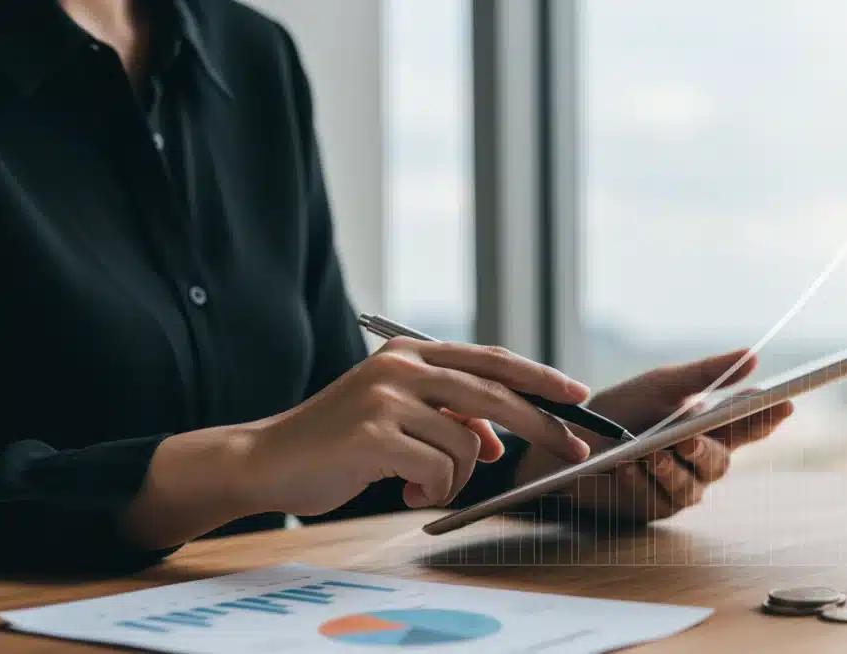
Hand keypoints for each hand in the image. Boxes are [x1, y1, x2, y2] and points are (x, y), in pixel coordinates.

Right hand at [122, 338, 591, 548]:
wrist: (268, 460)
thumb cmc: (340, 444)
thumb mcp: (401, 422)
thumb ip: (450, 421)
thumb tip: (497, 442)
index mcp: (412, 353)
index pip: (492, 360)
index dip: (540, 378)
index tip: (578, 396)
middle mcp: (403, 366)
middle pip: (496, 394)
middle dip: (543, 424)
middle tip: (574, 448)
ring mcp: (387, 397)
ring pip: (467, 445)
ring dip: (457, 477)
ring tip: (421, 484)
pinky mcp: (374, 433)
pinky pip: (439, 470)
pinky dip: (432, 491)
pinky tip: (404, 491)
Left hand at [515, 349, 794, 522]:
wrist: (568, 441)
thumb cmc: (619, 410)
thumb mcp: (661, 384)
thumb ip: (705, 373)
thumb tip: (752, 356)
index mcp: (709, 426)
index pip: (747, 423)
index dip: (767, 417)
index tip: (784, 404)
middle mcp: (699, 459)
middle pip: (720, 460)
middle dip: (704, 450)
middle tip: (687, 440)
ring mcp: (678, 487)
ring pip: (690, 485)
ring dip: (668, 468)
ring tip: (646, 453)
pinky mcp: (652, 508)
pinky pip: (657, 499)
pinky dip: (641, 481)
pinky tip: (626, 469)